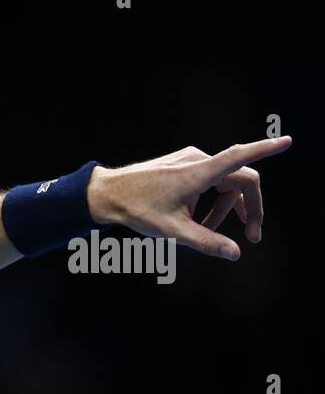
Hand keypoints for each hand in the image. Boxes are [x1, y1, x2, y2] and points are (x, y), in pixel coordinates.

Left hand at [87, 136, 292, 260]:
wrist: (106, 194)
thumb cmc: (136, 210)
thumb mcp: (172, 232)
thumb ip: (206, 242)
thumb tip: (235, 253)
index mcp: (198, 173)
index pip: (239, 157)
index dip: (265, 149)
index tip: (287, 141)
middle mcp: (197, 160)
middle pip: (240, 179)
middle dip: (247, 207)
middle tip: (252, 235)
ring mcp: (189, 159)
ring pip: (223, 182)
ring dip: (222, 208)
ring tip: (205, 232)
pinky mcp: (182, 162)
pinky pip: (208, 179)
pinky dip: (209, 200)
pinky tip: (191, 218)